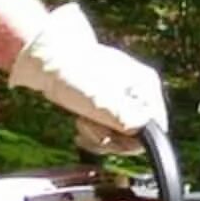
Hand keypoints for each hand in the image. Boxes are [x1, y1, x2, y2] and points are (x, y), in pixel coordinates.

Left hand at [8, 3, 167, 153]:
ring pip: (121, 134)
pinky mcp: (107, 102)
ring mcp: (123, 96)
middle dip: (110, 139)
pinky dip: (94, 134)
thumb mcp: (103, 102)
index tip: (105, 137)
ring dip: (99, 137)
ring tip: (80, 124)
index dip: (130, 141)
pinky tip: (80, 128)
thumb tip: (145, 131)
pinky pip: (109, 129)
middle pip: (137, 134)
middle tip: (86, 127)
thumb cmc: (73, 75)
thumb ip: (129, 120)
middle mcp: (139, 90)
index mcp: (146, 85)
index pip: (154, 128)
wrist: (46, 59)